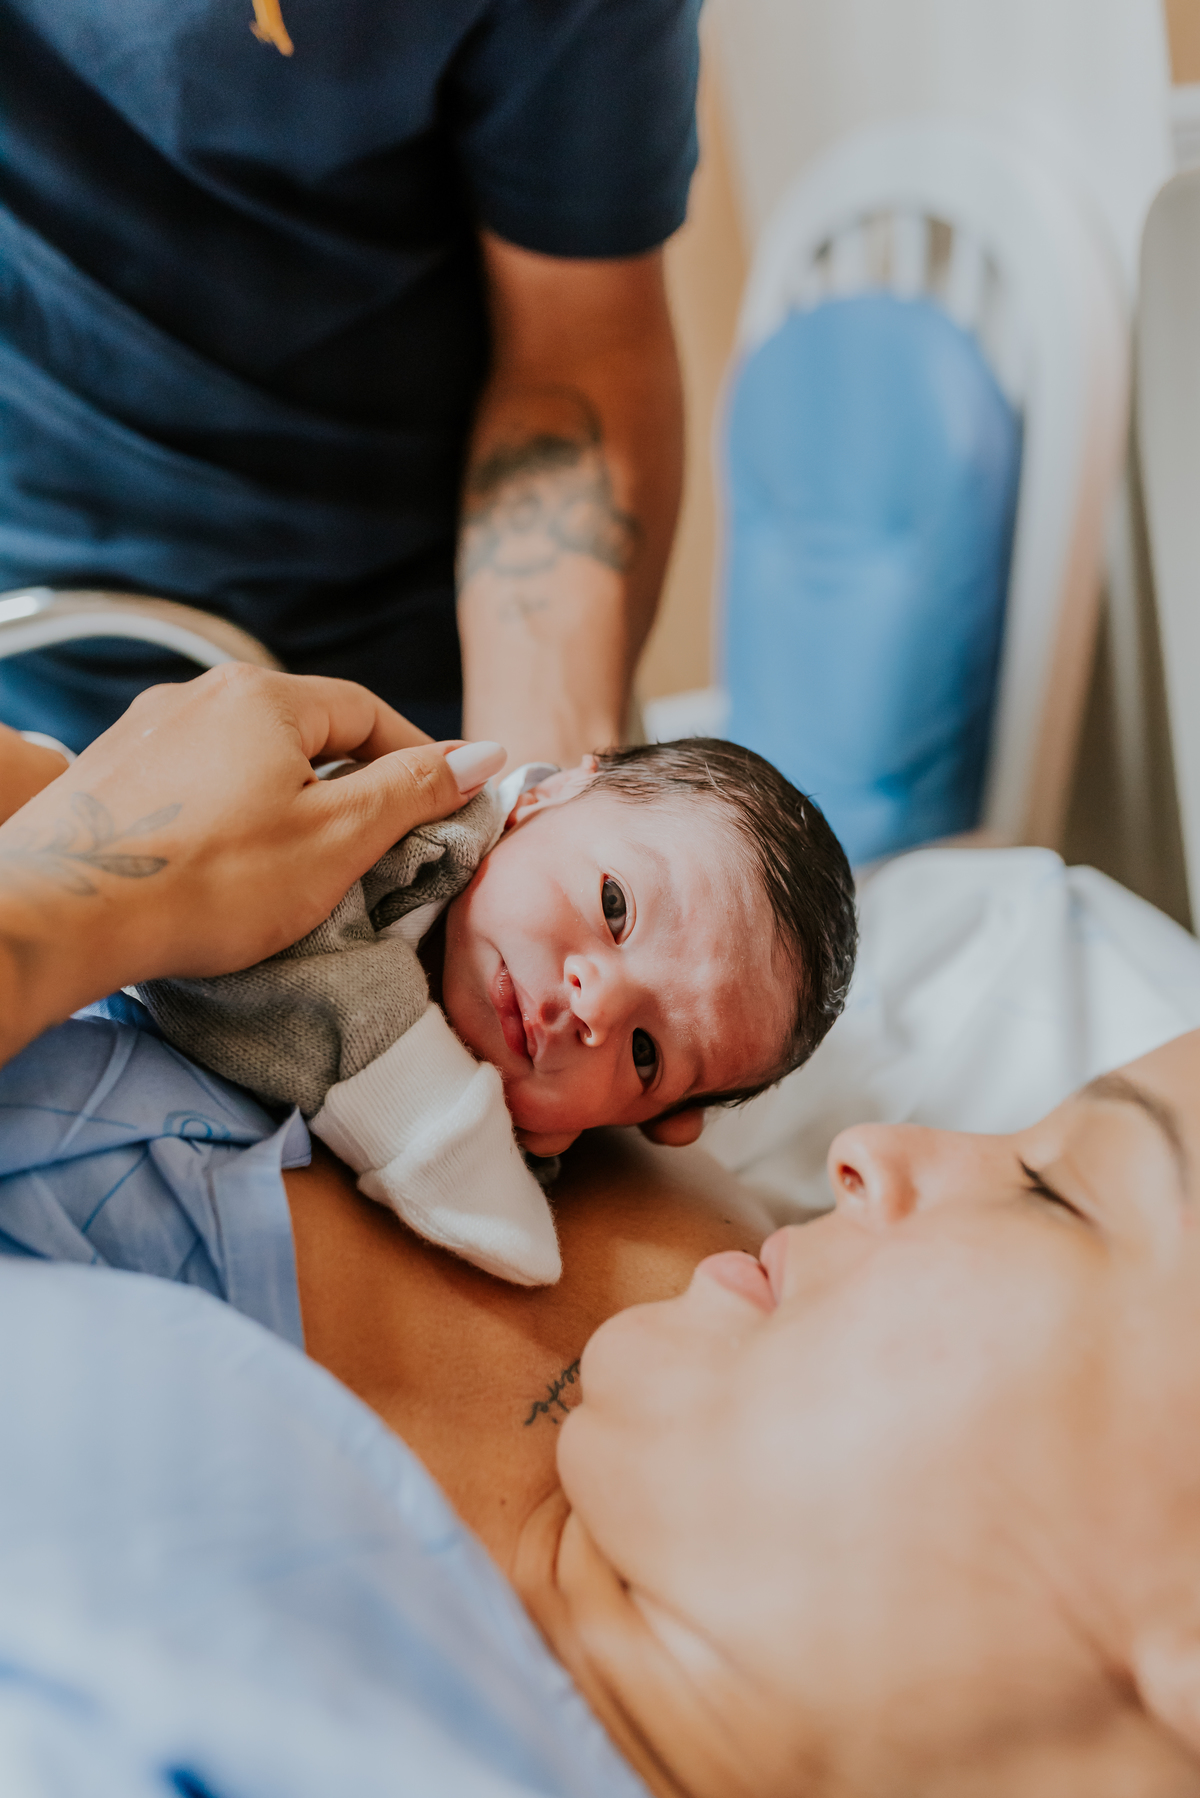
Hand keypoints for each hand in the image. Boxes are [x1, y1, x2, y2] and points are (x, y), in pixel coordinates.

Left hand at [0, 666, 503, 1061]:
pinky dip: (228, 812)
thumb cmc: (208, 881)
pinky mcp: (108, 773)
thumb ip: (410, 792)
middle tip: (377, 841)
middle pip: (303, 729)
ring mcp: (145, 730)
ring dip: (286, 797)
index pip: (365, 711)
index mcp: (263, 696)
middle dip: (348, 779)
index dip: (414, 754)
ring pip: (245, 755)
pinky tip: (226, 863)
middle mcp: (199, 693)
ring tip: (302, 860)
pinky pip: (193, 780)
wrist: (64, 913)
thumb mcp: (336, 839)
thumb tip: (481, 755)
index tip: (442, 799)